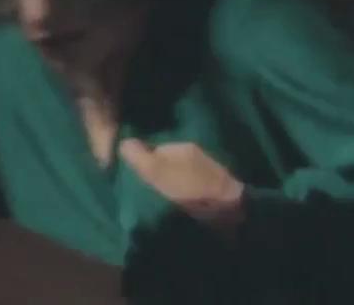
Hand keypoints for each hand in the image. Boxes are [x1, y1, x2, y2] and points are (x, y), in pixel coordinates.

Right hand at [117, 138, 245, 234]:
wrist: (229, 211)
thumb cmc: (190, 190)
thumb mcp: (158, 172)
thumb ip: (139, 157)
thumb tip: (123, 142)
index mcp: (182, 147)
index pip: (155, 148)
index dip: (144, 161)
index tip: (137, 176)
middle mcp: (196, 154)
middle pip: (168, 160)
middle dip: (159, 171)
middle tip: (149, 189)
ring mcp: (208, 170)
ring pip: (181, 173)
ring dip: (173, 183)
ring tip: (164, 198)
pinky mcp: (215, 187)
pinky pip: (192, 184)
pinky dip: (185, 191)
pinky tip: (181, 202)